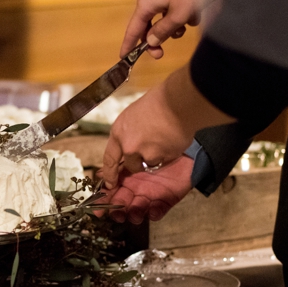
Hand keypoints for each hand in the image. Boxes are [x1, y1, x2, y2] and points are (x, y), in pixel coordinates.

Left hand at [99, 78, 196, 192]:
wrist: (177, 103)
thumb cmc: (157, 103)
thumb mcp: (132, 116)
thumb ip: (128, 133)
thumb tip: (128, 145)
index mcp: (118, 133)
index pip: (110, 159)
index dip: (110, 173)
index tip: (110, 183)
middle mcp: (129, 146)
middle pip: (132, 166)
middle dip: (140, 162)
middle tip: (151, 150)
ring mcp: (145, 153)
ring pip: (149, 164)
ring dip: (156, 156)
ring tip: (164, 139)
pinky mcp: (162, 158)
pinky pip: (164, 161)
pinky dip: (168, 153)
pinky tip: (172, 140)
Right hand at [99, 158, 196, 224]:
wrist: (180, 150)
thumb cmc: (155, 150)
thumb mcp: (131, 156)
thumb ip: (116, 166)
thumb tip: (99, 175)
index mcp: (126, 181)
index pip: (112, 194)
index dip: (104, 202)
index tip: (97, 210)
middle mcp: (136, 191)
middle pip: (123, 205)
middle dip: (118, 211)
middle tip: (117, 213)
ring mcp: (150, 197)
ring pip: (139, 211)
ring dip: (135, 214)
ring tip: (134, 214)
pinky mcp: (166, 201)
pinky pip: (159, 210)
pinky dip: (155, 213)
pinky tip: (152, 212)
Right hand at [119, 0, 220, 60]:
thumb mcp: (178, 15)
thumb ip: (163, 31)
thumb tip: (149, 41)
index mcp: (147, 3)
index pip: (134, 28)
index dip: (129, 44)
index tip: (123, 57)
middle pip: (149, 25)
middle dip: (157, 38)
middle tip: (161, 54)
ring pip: (166, 18)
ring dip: (177, 25)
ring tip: (189, 22)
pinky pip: (177, 8)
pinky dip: (186, 13)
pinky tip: (197, 10)